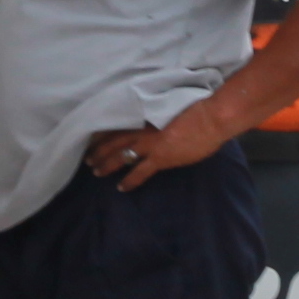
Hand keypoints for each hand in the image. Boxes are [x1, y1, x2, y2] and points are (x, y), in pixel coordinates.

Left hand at [88, 103, 230, 190]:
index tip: (92, 139)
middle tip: (88, 158)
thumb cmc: (197, 111)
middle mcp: (142, 130)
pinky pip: (139, 172)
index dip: (103, 134)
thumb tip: (155, 124)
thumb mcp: (169, 111)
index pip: (117, 126)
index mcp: (144, 117)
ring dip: (106, 164)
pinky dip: (129, 181)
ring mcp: (150, 144)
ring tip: (96, 172)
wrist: (211, 118)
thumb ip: (158, 119)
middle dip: (98, 151)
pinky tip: (121, 188)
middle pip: (113, 142)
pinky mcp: (160, 158)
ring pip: (120, 156)